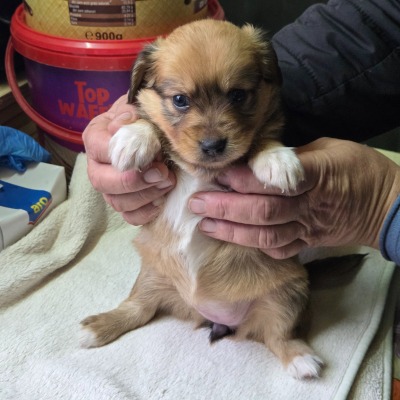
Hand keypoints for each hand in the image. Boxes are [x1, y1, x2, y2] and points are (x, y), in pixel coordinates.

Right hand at [83, 94, 175, 224]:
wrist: (148, 131)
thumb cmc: (141, 118)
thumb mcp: (137, 108)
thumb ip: (131, 113)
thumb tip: (125, 124)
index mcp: (95, 139)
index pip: (100, 149)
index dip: (124, 155)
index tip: (153, 155)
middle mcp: (97, 166)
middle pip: (103, 182)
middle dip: (134, 181)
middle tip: (162, 174)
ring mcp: (109, 189)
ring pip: (117, 203)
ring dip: (146, 196)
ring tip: (168, 183)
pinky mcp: (124, 203)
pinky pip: (130, 217)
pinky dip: (146, 212)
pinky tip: (162, 200)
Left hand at [188, 138, 399, 258]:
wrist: (388, 206)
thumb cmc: (359, 169)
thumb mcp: (331, 148)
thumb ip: (296, 155)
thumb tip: (262, 161)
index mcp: (314, 176)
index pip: (272, 179)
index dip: (243, 178)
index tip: (219, 174)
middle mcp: (307, 206)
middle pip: (262, 211)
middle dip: (226, 208)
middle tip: (197, 204)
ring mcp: (307, 228)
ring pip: (266, 235)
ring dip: (233, 231)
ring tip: (205, 225)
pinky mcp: (309, 242)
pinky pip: (280, 250)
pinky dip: (256, 247)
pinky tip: (234, 240)